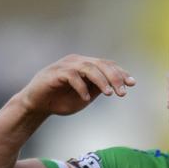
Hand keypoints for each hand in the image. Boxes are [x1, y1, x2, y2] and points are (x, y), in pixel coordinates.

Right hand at [17, 55, 135, 116]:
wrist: (36, 105)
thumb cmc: (60, 101)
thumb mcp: (84, 97)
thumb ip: (97, 90)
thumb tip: (115, 86)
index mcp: (86, 65)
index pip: (107, 65)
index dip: (120, 73)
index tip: (132, 84)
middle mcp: (77, 61)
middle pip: (101, 64)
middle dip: (114, 77)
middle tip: (122, 92)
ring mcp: (66, 66)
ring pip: (89, 67)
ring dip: (101, 80)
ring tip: (109, 94)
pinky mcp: (55, 73)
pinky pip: (72, 76)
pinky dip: (81, 87)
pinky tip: (86, 98)